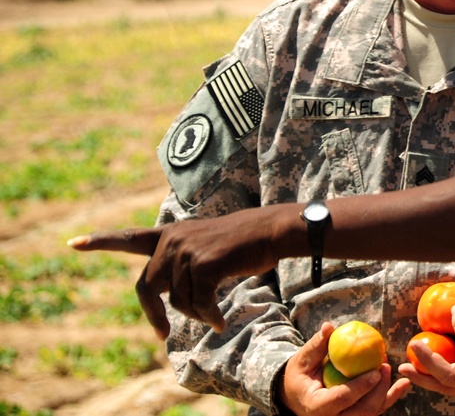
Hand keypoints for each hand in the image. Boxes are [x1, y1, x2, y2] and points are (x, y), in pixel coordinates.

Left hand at [67, 207, 287, 338]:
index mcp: (170, 234)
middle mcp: (173, 240)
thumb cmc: (245, 242)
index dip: (100, 242)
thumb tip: (173, 303)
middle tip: (163, 332)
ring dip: (197, 313)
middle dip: (154, 315)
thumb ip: (183, 264)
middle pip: (147, 288)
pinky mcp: (203, 264)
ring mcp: (186, 251)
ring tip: (214, 312)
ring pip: (179, 300)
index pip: (129, 239)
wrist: (271, 231)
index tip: (73, 244)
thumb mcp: (207, 247)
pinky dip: (209, 316)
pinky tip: (220, 321)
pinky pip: (199, 304)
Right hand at [280, 323, 410, 415]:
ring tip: (392, 369)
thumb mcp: (302, 360)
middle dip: (378, 390)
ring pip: (372, 412)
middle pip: (362, 411)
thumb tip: (329, 327)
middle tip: (386, 366)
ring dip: (386, 392)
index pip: (341, 399)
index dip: (360, 388)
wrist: (296, 396)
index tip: (376, 372)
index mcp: (317, 406)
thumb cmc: (299, 376)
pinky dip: (391, 396)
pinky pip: (376, 409)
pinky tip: (404, 384)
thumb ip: (316, 346)